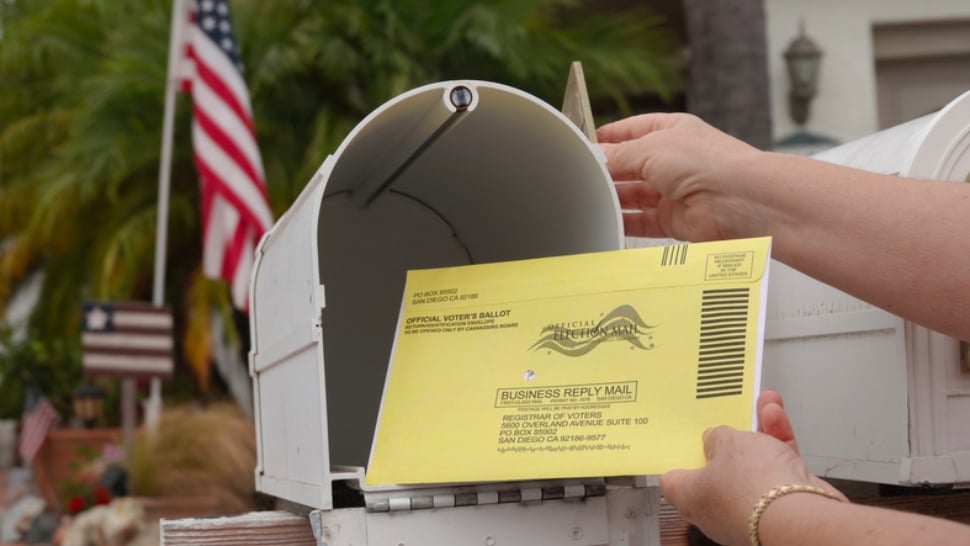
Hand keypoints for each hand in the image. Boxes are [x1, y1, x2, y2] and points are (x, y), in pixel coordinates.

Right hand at [596, 113, 763, 242]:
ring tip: (588, 200)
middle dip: (608, 171)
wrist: (738, 200)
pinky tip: (606, 221)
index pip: (633, 130)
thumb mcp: (650, 147)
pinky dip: (624, 222)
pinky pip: (642, 222)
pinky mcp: (674, 220)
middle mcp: (673, 160)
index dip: (610, 137)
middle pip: (630, 166)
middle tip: (580, 177)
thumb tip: (595, 155)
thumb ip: (618, 154)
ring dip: (613, 198)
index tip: (585, 144)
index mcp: (671, 131)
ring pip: (634, 195)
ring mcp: (673, 191)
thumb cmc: (706, 162)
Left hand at [659, 390, 845, 545]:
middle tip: (731, 416)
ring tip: (764, 404)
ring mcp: (750, 508)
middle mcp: (718, 508)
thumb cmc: (751, 487)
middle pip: (718, 467)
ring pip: (752, 465)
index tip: (684, 439)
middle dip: (730, 437)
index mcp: (691, 498)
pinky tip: (777, 417)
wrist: (798, 516)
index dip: (679, 458)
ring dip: (759, 433)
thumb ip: (717, 436)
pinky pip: (776, 471)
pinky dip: (777, 444)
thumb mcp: (726, 442)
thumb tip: (716, 439)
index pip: (674, 481)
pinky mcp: (781, 505)